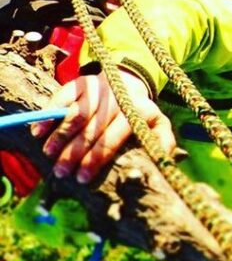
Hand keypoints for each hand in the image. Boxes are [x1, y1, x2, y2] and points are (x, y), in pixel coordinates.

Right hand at [30, 70, 174, 183]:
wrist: (127, 82)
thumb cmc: (139, 113)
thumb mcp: (157, 124)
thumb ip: (163, 141)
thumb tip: (164, 159)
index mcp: (139, 111)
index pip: (114, 137)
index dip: (96, 159)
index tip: (82, 178)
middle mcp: (118, 98)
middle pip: (92, 129)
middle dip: (74, 153)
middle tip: (61, 172)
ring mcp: (98, 88)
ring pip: (76, 114)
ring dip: (59, 136)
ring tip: (47, 154)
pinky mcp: (80, 82)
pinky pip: (61, 98)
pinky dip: (48, 114)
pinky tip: (38, 132)